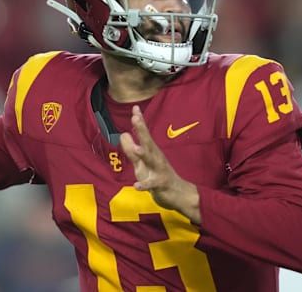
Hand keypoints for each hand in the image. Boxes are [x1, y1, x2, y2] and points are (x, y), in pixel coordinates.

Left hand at [120, 105, 201, 223]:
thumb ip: (131, 149)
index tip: (135, 108)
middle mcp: (156, 157)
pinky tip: (136, 186)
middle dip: (142, 131)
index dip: (140, 122)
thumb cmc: (157, 176)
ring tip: (137, 148)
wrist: (178, 194)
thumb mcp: (141, 163)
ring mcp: (159, 170)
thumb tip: (123, 134)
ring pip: (151, 161)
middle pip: (148, 142)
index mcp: (152, 151)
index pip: (144, 134)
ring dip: (144, 154)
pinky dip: (144, 185)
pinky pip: (151, 184)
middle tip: (135, 118)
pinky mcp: (160, 184)